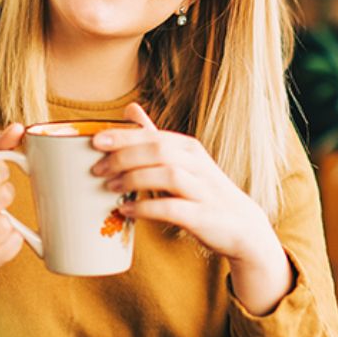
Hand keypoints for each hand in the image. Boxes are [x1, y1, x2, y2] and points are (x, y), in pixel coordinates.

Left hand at [92, 104, 291, 313]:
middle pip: (159, 151)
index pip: (154, 136)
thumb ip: (156, 137)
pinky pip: (172, 208)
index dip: (123, 136)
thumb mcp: (183, 161)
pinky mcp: (203, 216)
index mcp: (189, 149)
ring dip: (134, 179)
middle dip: (124, 158)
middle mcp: (198, 165)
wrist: (242, 227)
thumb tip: (130, 109)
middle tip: (97, 169)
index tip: (94, 141)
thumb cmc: (204, 192)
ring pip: (167, 174)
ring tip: (111, 188)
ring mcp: (202, 190)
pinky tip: (126, 210)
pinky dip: (146, 208)